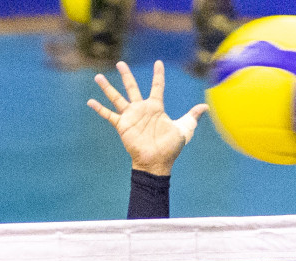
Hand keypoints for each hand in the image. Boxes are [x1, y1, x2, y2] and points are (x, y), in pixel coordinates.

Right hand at [88, 60, 208, 175]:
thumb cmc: (170, 147)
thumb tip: (205, 107)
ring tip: (98, 77)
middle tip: (120, 63)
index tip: (158, 63)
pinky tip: (90, 101)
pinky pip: (109, 115)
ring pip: (116, 97)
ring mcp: (131, 116)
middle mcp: (141, 109)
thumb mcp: (184, 129)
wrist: (157, 162)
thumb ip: (192, 116)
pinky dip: (99, 109)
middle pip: (132, 87)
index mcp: (156, 107)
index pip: (157, 87)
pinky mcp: (122, 126)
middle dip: (126, 75)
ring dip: (107, 87)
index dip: (158, 75)